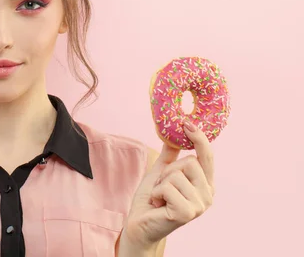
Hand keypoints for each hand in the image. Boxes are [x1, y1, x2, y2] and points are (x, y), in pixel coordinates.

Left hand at [123, 122, 214, 248]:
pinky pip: (168, 187)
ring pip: (177, 174)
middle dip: (168, 171)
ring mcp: (200, 205)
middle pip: (190, 162)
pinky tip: (158, 204)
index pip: (207, 156)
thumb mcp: (161, 172)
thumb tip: (173, 134)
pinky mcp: (187, 213)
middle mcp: (208, 194)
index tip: (186, 123)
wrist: (139, 224)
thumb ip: (170, 156)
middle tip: (162, 186)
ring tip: (159, 196)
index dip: (199, 138)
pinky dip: (156, 193)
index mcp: (205, 183)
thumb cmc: (151, 199)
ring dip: (161, 184)